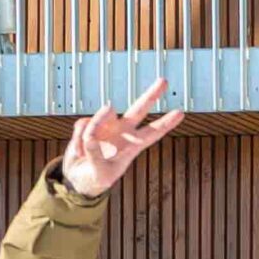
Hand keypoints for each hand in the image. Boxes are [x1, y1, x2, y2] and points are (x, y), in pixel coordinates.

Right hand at [60, 80, 182, 197]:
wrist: (78, 176)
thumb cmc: (96, 178)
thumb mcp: (100, 173)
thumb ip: (97, 154)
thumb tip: (91, 135)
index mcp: (132, 146)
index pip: (152, 133)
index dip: (166, 123)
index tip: (180, 113)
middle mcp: (122, 131)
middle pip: (139, 109)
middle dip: (152, 95)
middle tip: (164, 80)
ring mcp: (106, 125)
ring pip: (103, 114)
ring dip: (94, 127)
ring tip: (84, 151)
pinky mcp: (89, 124)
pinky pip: (83, 124)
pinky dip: (77, 139)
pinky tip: (79, 151)